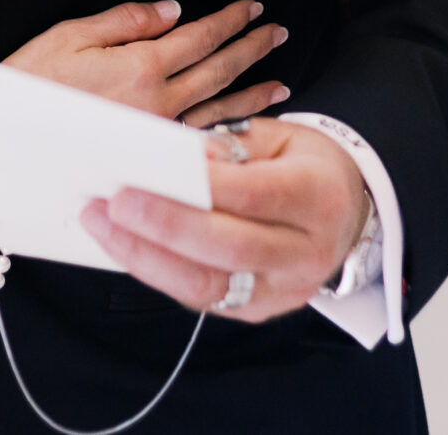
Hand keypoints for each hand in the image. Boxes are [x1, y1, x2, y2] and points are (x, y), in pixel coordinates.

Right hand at [7, 0, 289, 126]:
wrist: (1, 144)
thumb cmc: (28, 84)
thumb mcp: (71, 34)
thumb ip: (127, 20)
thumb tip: (174, 11)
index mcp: (140, 66)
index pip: (199, 37)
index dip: (228, 20)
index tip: (252, 8)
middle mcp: (157, 103)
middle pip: (217, 71)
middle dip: (250, 49)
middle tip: (276, 33)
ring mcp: (155, 136)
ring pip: (217, 112)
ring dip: (252, 94)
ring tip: (281, 83)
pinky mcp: (147, 159)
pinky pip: (200, 144)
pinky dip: (229, 133)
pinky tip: (247, 129)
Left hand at [79, 116, 369, 319]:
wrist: (345, 214)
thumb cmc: (305, 165)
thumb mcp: (281, 138)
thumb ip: (231, 145)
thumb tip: (176, 157)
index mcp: (320, 197)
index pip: (257, 195)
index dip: (203, 187)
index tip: (151, 170)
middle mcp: (307, 253)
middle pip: (230, 248)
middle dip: (165, 226)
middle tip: (113, 201)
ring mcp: (284, 290)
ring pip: (209, 285)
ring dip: (146, 256)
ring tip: (101, 223)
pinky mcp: (258, 310)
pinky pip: (200, 297)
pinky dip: (157, 270)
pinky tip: (123, 244)